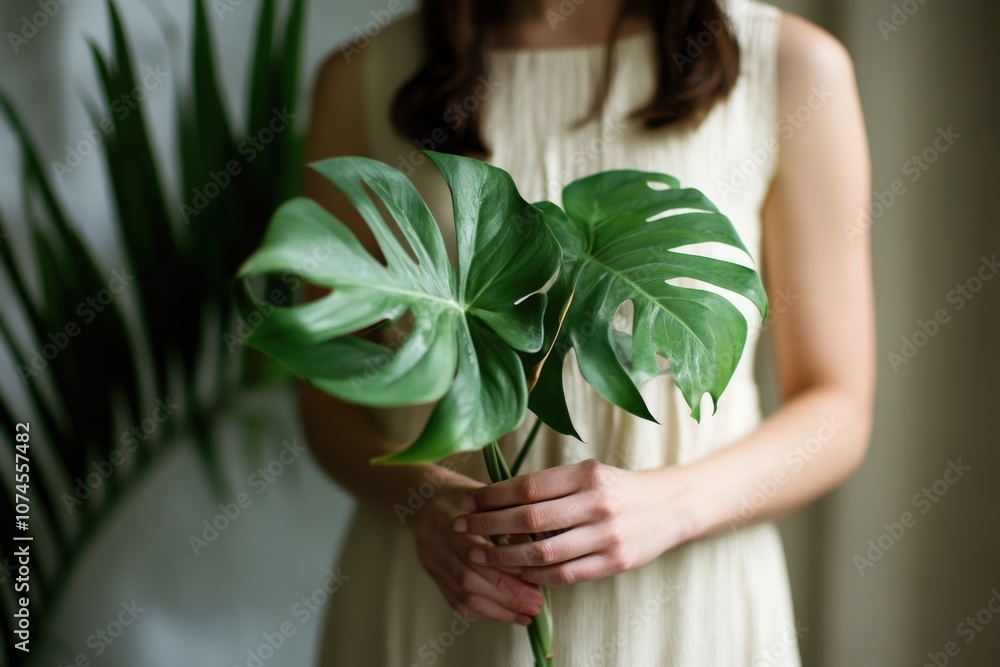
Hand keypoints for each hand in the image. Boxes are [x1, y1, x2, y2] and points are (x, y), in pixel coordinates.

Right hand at [413, 480, 545, 624]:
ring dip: (498, 609)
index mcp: (446, 514)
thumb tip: (537, 548)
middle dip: (506, 595)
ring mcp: (429, 558)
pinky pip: (456, 601)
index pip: (474, 550)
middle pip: (468, 577)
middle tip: (536, 603)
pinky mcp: (430, 573)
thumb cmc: (467, 493)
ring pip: (462, 595)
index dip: (505, 568)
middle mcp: (432, 539)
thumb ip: (508, 516)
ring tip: (526, 613)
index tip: (534, 578)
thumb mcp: (487, 494)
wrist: (427, 494)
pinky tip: (506, 614)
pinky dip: (484, 612)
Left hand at [453, 459, 698, 585]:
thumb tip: (498, 502)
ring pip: (543, 552)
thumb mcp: (589, 473)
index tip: (468, 500)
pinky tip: (515, 571)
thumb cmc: (618, 488)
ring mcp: (606, 536)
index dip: (492, 495)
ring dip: (505, 556)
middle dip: (488, 524)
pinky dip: (535, 575)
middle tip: (461, 527)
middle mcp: (597, 503)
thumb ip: (551, 488)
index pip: (528, 486)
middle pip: (529, 518)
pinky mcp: (614, 563)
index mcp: (587, 475)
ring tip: (481, 554)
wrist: (670, 506)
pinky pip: (564, 574)